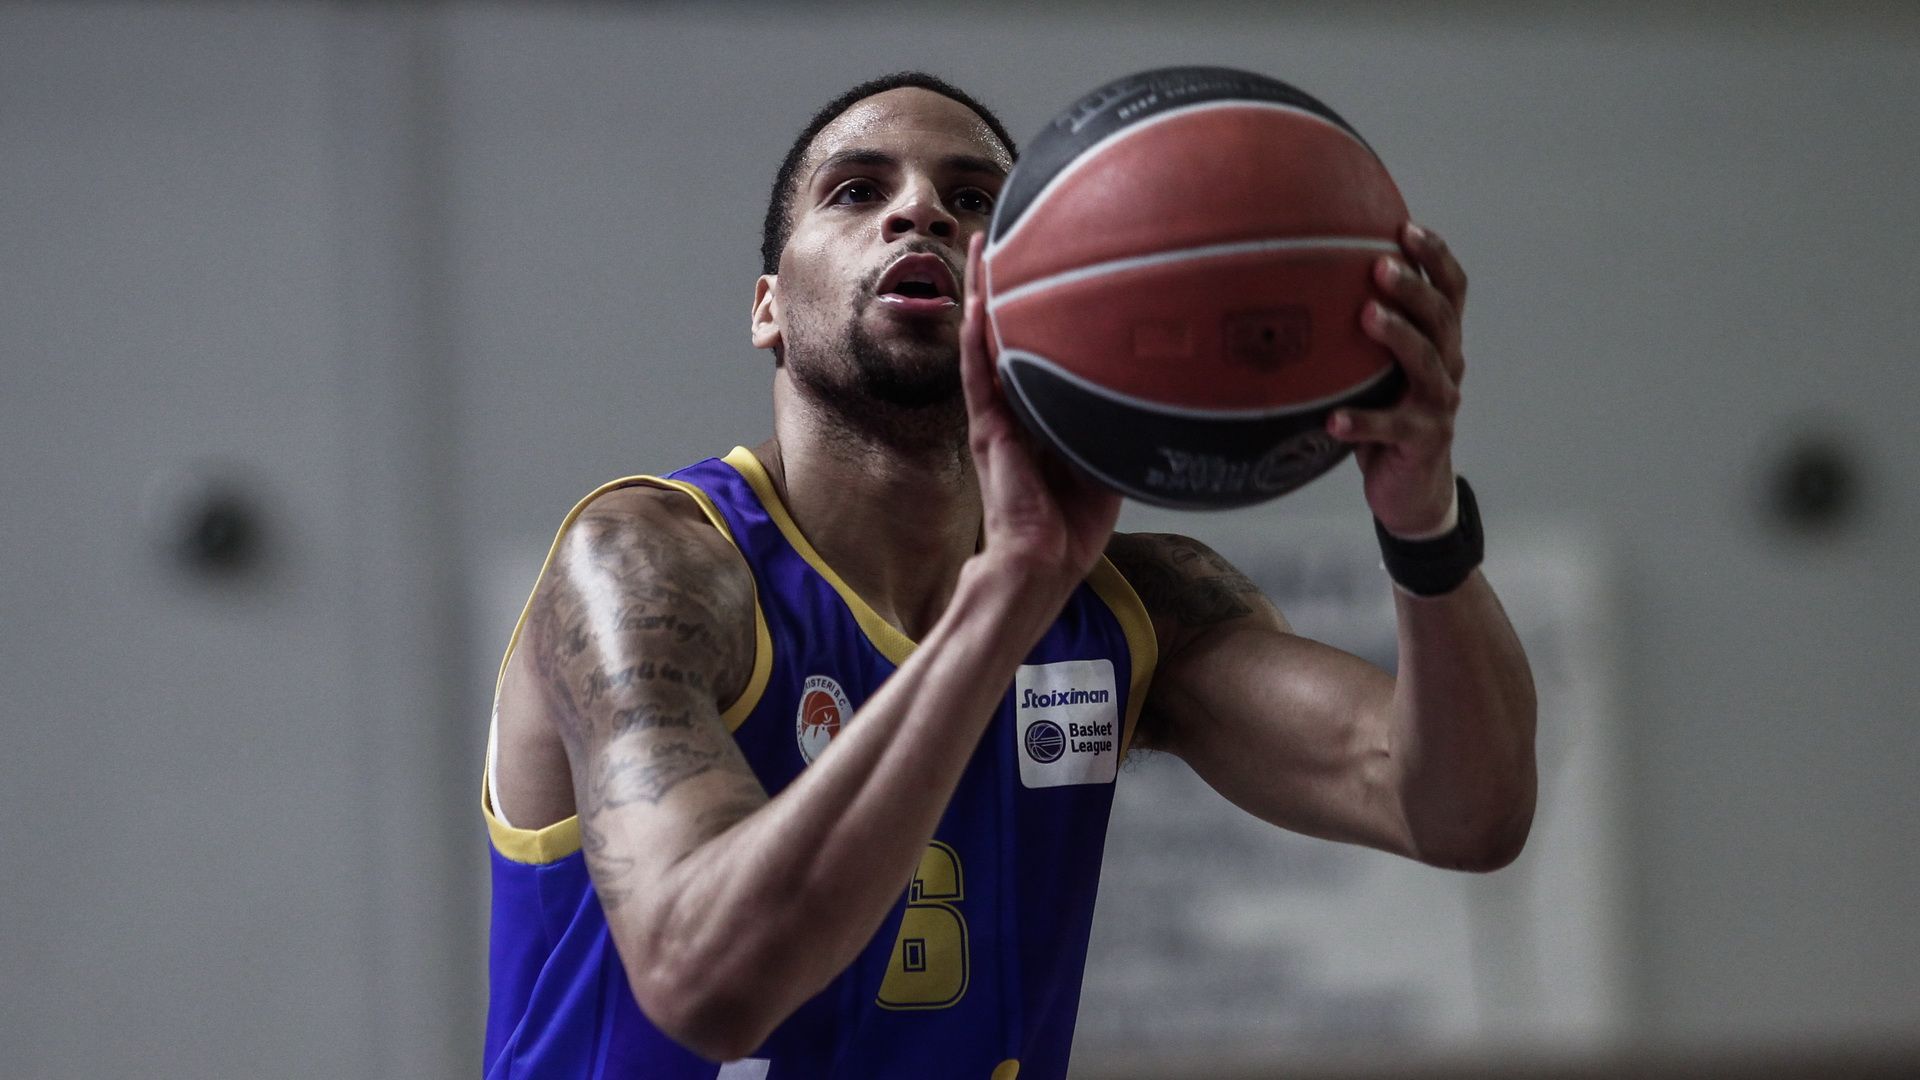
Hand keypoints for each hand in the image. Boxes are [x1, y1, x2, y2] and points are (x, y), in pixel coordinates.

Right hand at [959, 233, 1121, 588]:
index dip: (1039, 301)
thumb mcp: (1108, 460)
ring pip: (985, 339)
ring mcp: (997, 416)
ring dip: (984, 290)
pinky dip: (977, 337)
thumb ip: (1118, 421)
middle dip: (1006, 278)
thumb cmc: (1074, 524)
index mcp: (1040, 411)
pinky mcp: (988, 432)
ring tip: (984, 242)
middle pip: (1005, 327)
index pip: (1036, 344)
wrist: (1043, 563)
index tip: (1050, 255)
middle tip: (1009, 227)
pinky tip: (978, 300)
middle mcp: (1014, 406)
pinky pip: (978, 375)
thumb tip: (1155, 386)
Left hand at [1327, 222, 1467, 536]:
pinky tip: (1332, 420)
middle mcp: (1448, 367)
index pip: (1451, 291)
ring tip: (1366, 316)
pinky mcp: (1421, 441)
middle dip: (1412, 289)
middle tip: (1380, 265)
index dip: (1436, 258)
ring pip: (1426, 365)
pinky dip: (1361, 423)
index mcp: (1441, 343)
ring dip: (1396, 337)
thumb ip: (1363, 333)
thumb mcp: (1379, 370)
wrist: (1411, 490)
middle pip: (1440, 319)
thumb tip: (1304, 281)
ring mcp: (1438, 406)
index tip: (1406, 227)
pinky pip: (1390, 428)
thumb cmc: (1387, 414)